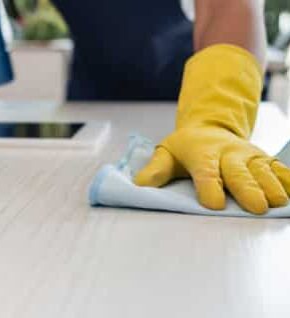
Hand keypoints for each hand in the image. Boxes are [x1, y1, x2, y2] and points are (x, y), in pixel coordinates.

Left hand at [134, 126, 289, 213]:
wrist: (211, 127)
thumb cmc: (186, 147)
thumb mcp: (167, 153)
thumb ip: (155, 170)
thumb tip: (139, 185)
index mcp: (202, 153)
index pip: (205, 171)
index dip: (209, 186)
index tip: (214, 204)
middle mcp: (228, 153)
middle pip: (238, 172)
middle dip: (247, 189)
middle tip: (257, 207)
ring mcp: (249, 155)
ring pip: (262, 170)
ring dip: (271, 185)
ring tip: (277, 202)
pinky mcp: (264, 159)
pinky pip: (278, 168)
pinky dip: (287, 178)